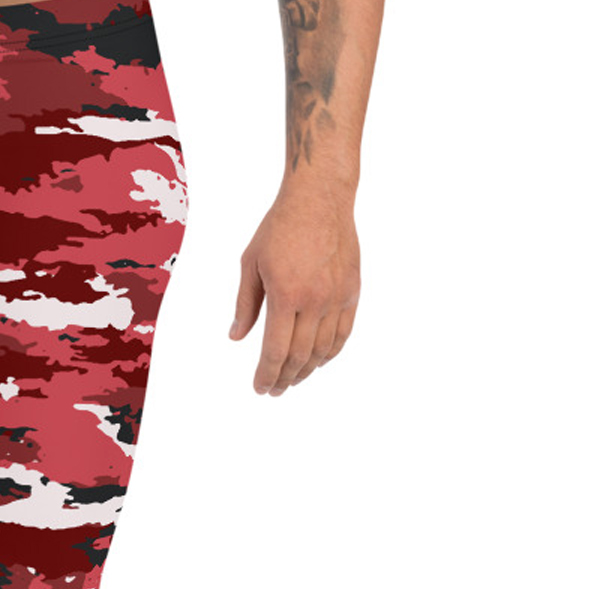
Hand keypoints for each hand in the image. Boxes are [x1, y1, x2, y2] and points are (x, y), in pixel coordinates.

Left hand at [229, 181, 360, 395]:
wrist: (320, 198)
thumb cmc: (280, 228)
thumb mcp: (250, 264)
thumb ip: (245, 305)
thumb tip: (236, 337)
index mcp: (285, 295)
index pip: (275, 351)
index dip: (266, 375)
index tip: (259, 388)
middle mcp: (314, 301)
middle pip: (300, 357)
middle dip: (284, 379)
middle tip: (273, 390)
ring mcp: (337, 298)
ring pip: (323, 350)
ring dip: (307, 371)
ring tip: (292, 379)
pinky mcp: (352, 292)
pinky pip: (343, 334)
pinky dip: (330, 353)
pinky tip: (318, 361)